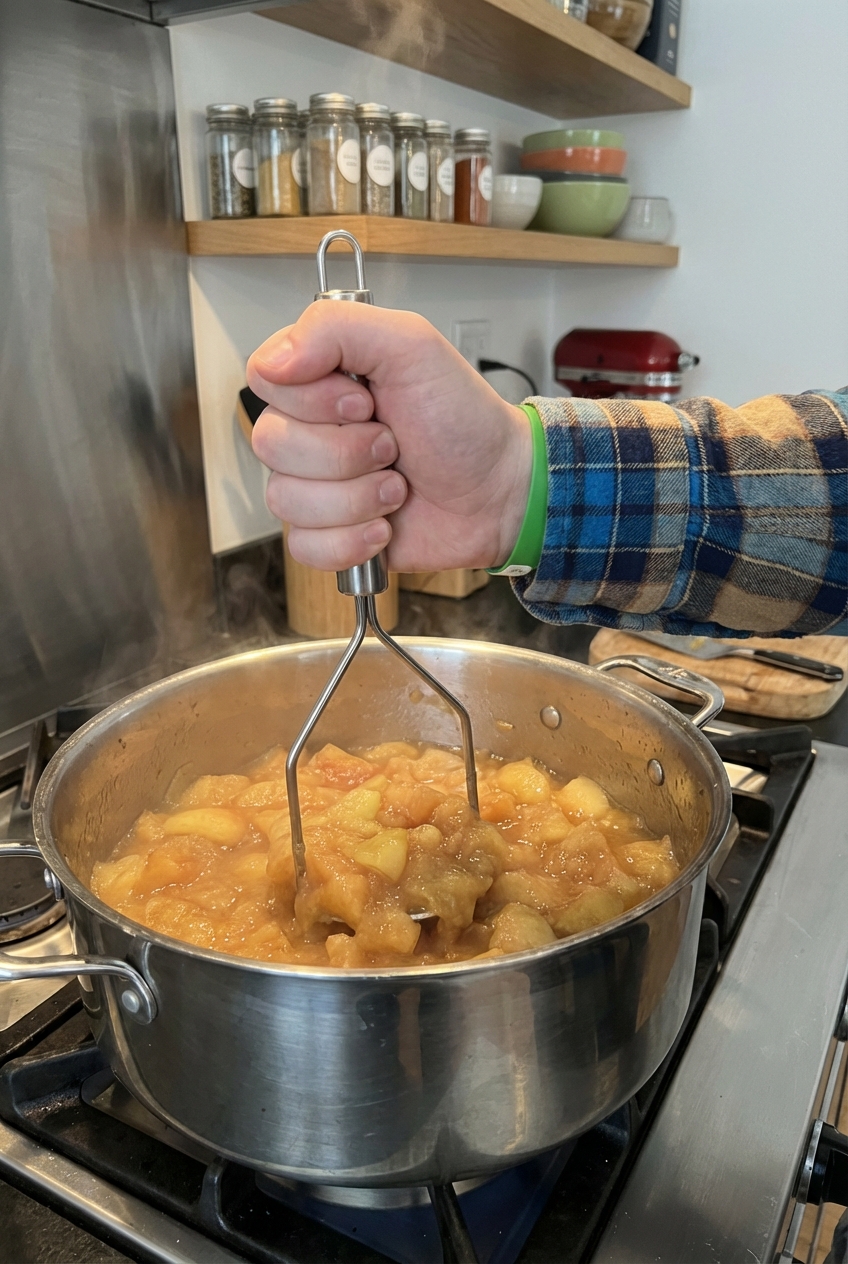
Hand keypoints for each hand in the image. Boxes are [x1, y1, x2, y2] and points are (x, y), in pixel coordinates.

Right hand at [247, 302, 531, 571]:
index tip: (366, 402)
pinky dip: (351, 541)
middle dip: (345, 452)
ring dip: (356, 498)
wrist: (499, 492)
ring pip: (285, 499)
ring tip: (397, 487)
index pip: (264, 379)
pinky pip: (304, 545)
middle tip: (393, 447)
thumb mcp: (411, 345)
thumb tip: (273, 361)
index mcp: (321, 379)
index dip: (312, 399)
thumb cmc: (464, 421)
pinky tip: (385, 527)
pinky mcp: (329, 534)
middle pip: (272, 443)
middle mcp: (311, 430)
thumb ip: (335, 328)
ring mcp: (317, 486)